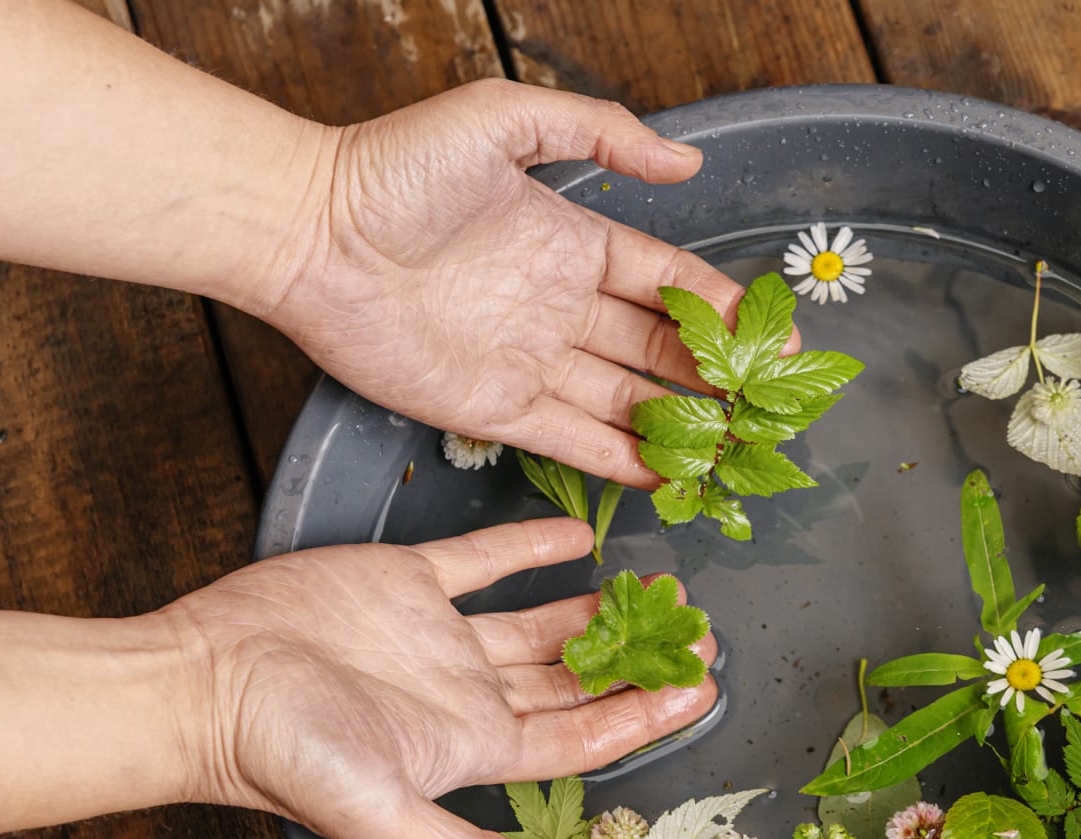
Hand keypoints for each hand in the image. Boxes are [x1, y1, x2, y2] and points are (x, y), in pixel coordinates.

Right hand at [163, 518, 716, 838]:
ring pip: (540, 621)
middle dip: (636, 664)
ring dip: (597, 610)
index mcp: (473, 747)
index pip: (581, 737)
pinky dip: (530, 549)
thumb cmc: (286, 758)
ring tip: (658, 593)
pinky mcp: (404, 580)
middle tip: (699, 637)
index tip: (700, 692)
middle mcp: (466, 692)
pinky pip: (482, 563)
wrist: (206, 681)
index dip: (643, 718)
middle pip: (572, 681)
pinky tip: (577, 538)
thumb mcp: (389, 819)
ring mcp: (437, 636)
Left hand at [261, 79, 766, 486]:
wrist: (309, 233)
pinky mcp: (493, 409)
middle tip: (767, 403)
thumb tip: (683, 159)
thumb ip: (598, 131)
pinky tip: (670, 476)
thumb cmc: (394, 167)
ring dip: (679, 425)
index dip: (720, 308)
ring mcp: (529, 361)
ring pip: (624, 401)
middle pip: (656, 350)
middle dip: (714, 376)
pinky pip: (572, 441)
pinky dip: (621, 462)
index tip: (770, 334)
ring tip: (735, 448)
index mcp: (571, 241)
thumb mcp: (503, 120)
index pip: (665, 282)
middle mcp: (558, 306)